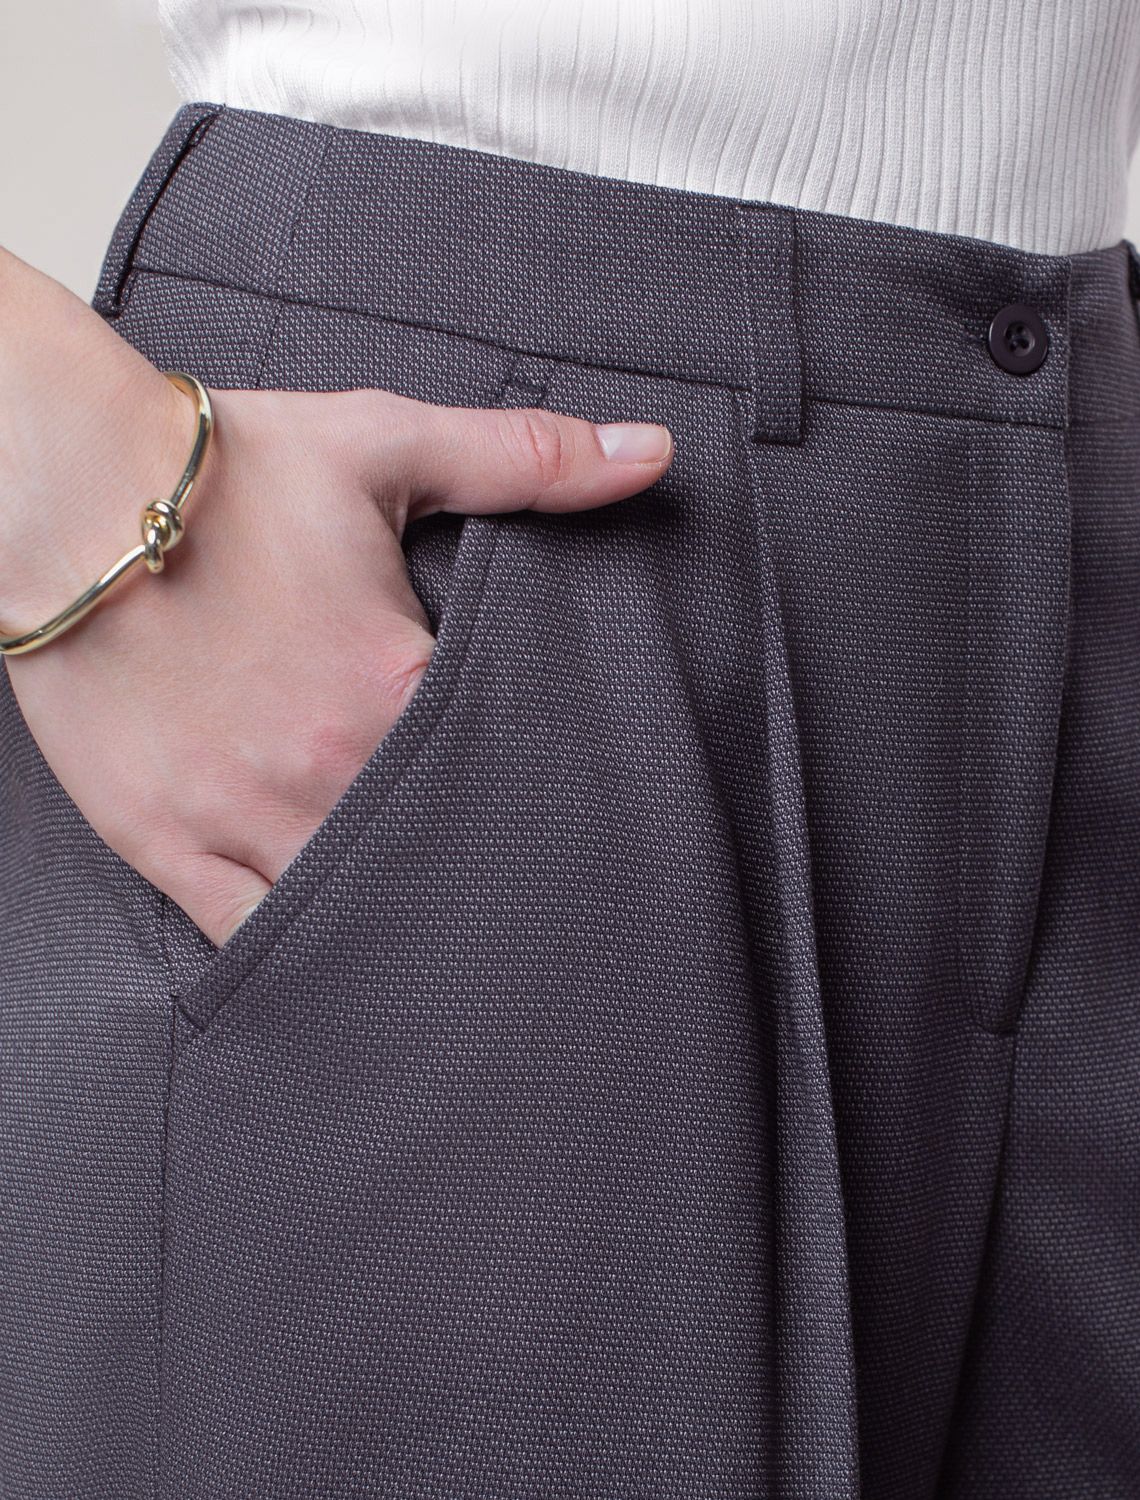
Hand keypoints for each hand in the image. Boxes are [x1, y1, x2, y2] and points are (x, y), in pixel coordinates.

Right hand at [5, 381, 672, 944]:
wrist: (63, 491)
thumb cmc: (222, 472)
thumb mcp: (386, 446)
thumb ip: (527, 460)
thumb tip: (652, 452)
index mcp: (394, 686)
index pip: (505, 773)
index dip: (535, 797)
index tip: (550, 810)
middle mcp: (328, 771)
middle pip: (436, 856)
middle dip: (473, 872)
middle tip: (507, 897)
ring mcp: (242, 818)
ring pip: (348, 914)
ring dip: (393, 923)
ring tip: (433, 940)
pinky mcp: (165, 842)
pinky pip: (244, 939)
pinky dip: (295, 954)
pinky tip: (335, 961)